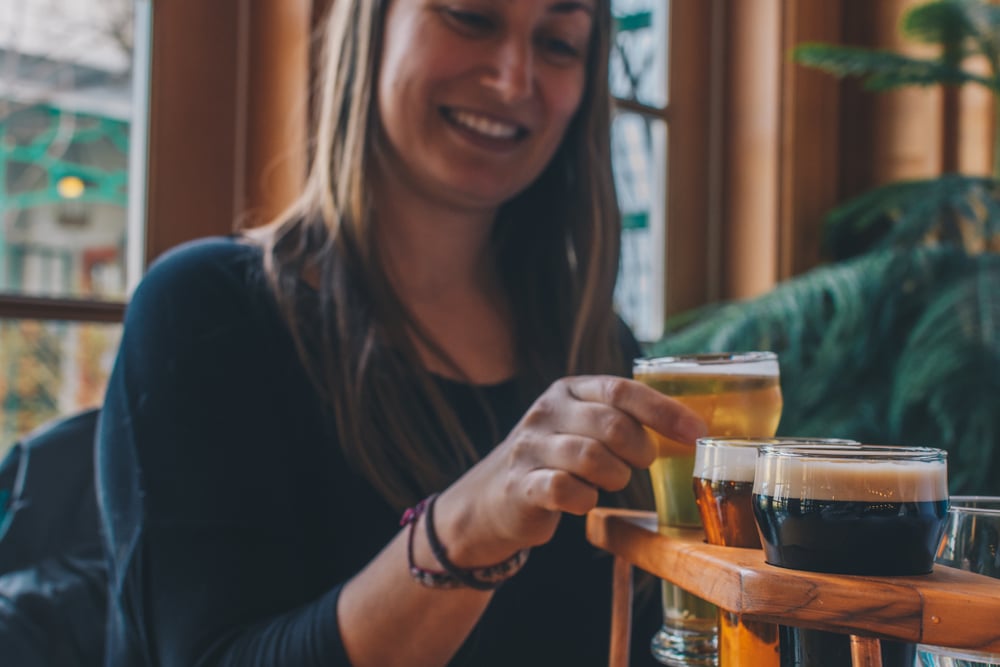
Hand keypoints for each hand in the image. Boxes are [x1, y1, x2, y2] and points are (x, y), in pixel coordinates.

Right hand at [437, 375, 707, 565]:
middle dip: (639, 449)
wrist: (490, 500)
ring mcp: (529, 448)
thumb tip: (687, 427)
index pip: (621, 390)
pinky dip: (586, 500)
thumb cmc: (554, 462)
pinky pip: (566, 490)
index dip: (664, 411)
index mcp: (568, 391)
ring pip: (590, 457)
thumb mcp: (580, 427)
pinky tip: (584, 501)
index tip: (697, 432)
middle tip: (641, 463)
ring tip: (611, 481)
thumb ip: (621, 418)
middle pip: (610, 424)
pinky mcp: (520, 485)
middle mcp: (545, 412)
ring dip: (614, 476)